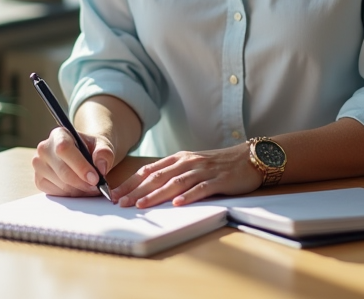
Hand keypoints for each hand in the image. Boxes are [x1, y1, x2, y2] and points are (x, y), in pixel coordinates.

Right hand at [32, 126, 117, 196]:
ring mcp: (39, 165)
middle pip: (62, 171)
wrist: (85, 155)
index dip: (80, 166)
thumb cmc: (92, 149)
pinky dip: (70, 194)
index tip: (95, 179)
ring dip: (79, 190)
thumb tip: (101, 167)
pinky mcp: (39, 180)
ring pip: (60, 184)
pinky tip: (78, 188)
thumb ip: (104, 153)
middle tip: (97, 187)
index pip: (64, 149)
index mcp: (59, 134)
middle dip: (82, 183)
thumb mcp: (103, 145)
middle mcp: (44, 148)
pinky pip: (55, 193)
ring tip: (90, 186)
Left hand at [111, 145, 261, 207]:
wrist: (248, 158)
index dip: (130, 182)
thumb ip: (173, 173)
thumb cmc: (219, 165)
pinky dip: (188, 195)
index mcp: (178, 159)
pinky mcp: (218, 179)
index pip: (149, 170)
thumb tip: (148, 188)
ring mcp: (203, 170)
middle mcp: (188, 162)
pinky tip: (177, 203)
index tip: (115, 194)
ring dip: (156, 194)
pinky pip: (201, 188)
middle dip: (137, 190)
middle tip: (121, 202)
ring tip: (141, 205)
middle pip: (157, 177)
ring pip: (175, 182)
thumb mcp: (192, 165)